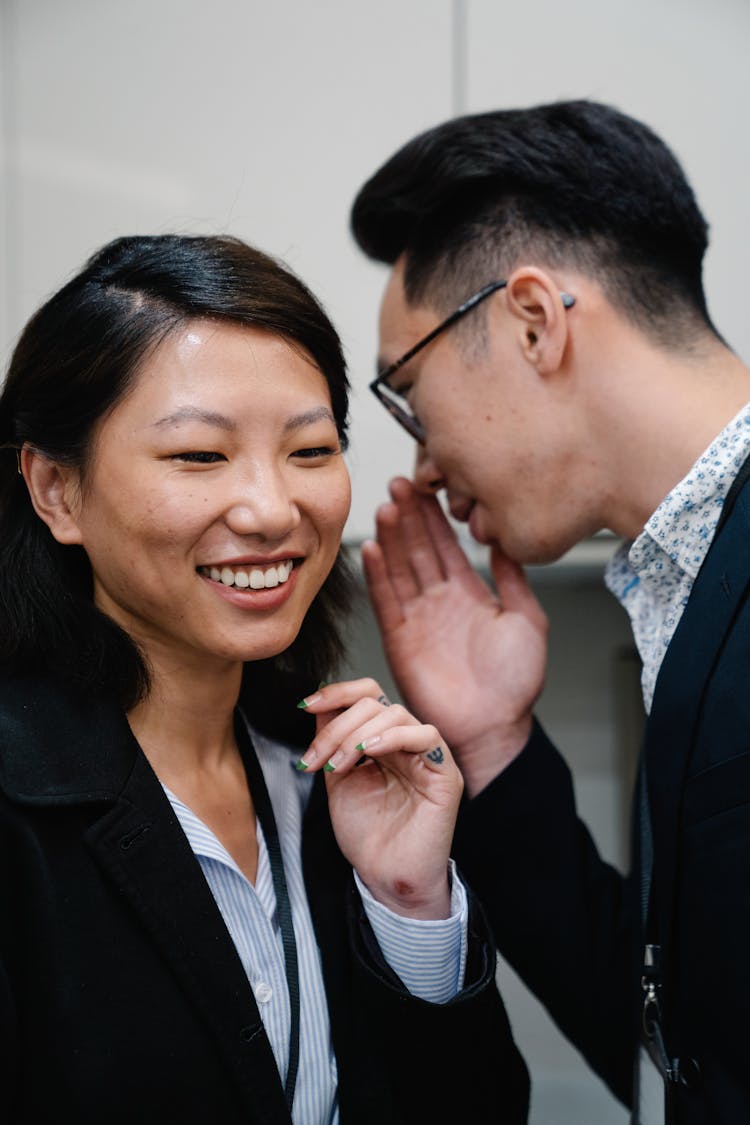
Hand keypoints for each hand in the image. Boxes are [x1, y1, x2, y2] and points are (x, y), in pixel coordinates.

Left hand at [296, 678, 461, 918]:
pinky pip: (426, 736)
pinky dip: (393, 736)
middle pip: (374, 703)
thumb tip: (318, 705)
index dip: (337, 693)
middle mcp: (405, 742)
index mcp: (382, 740)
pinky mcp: (445, 773)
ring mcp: (427, 755)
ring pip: (396, 714)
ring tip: (338, 766)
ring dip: (357, 734)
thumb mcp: (338, 779)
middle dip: (337, 727)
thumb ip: (332, 742)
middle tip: (318, 759)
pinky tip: (371, 752)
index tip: (306, 705)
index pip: (366, 696)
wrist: (384, 875)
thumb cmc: (366, 834)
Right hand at [361, 477, 547, 795]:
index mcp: (469, 594)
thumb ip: (513, 579)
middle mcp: (439, 602)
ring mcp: (417, 619)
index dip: (436, 516)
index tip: (427, 486)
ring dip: (392, 537)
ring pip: (400, 568)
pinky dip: (378, 574)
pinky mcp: (399, 639)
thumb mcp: (526, 620)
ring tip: (386, 506)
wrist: (494, 728)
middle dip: (410, 516)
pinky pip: (385, 600)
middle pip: (418, 549)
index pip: (447, 546)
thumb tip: (505, 539)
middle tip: (400, 483)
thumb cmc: (514, 684)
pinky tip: (372, 548)